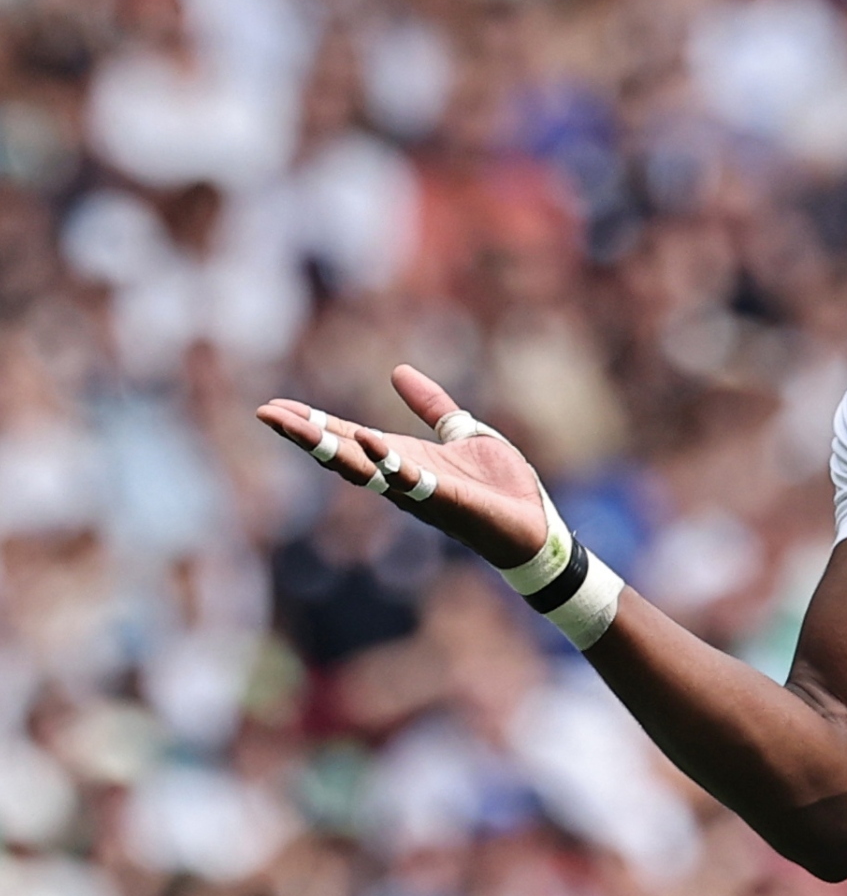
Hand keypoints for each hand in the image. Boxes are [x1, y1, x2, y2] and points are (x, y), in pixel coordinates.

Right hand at [255, 365, 546, 569]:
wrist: (532, 523)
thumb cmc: (497, 486)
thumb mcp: (462, 431)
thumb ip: (431, 405)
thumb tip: (396, 371)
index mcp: (401, 458)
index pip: (345, 438)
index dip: (310, 423)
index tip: (271, 408)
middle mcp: (401, 477)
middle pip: (342, 454)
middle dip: (304, 435)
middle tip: (265, 413)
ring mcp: (420, 491)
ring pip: (364, 470)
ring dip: (329, 448)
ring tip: (295, 426)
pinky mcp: (446, 500)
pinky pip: (411, 480)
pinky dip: (389, 462)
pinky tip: (369, 440)